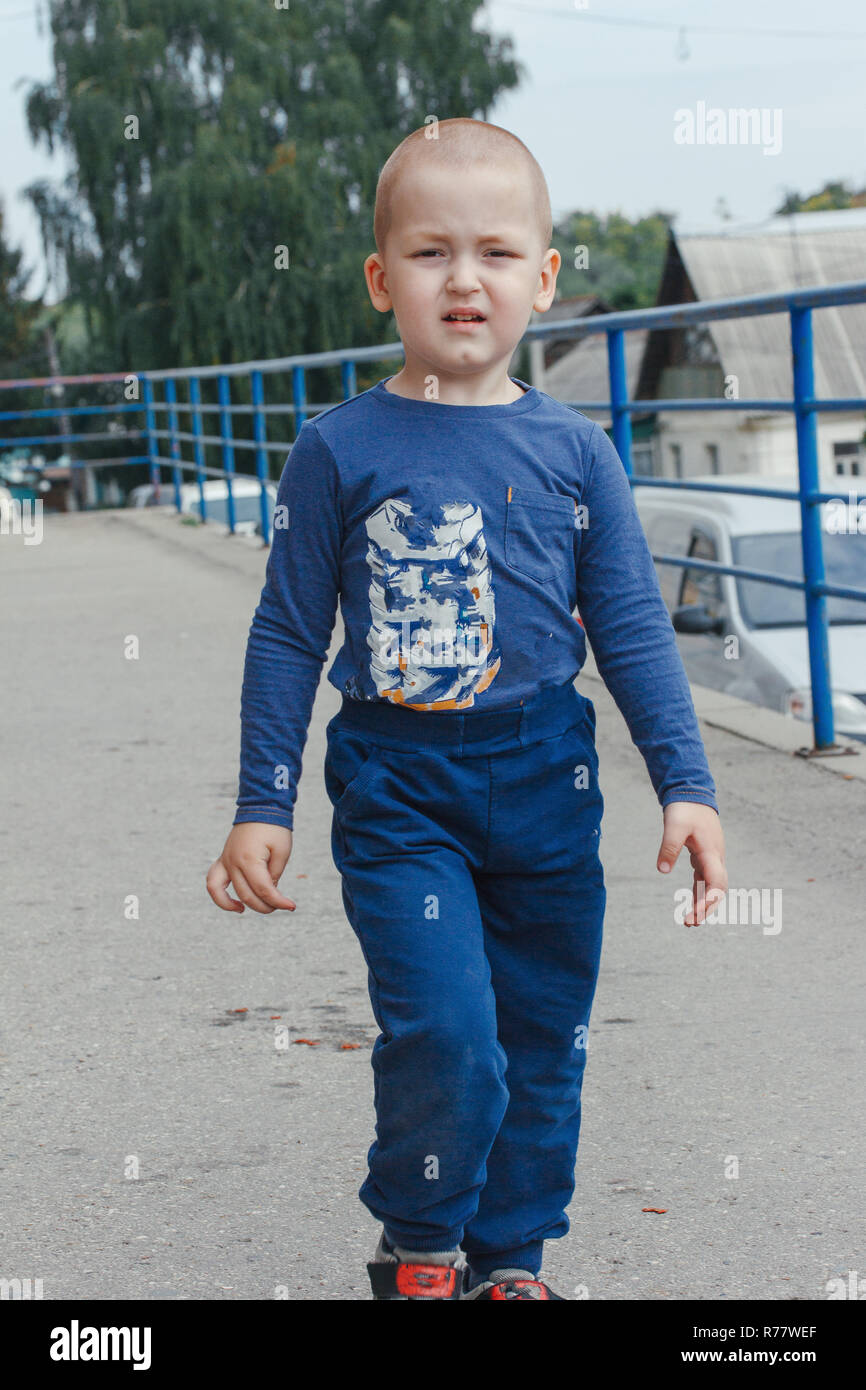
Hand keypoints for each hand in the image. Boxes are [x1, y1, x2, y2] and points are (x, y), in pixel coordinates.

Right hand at [206, 822, 296, 913]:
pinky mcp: (223, 860)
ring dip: (242, 904)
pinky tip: (235, 904)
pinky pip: (213, 882)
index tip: (292, 906)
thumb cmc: (274, 829)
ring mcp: (225, 861)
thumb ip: (274, 875)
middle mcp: (233, 862)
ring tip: (254, 909)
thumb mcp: (282, 852)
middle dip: (266, 905)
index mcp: (249, 859)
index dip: (278, 901)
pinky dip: (220, 897)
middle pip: (247, 895)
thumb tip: (268, 893)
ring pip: (222, 893)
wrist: (260, 807)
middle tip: (282, 905)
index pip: (263, 890)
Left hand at [656, 802, 726, 925]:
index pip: (716, 882)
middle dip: (706, 908)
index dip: (708, 900)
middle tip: (690, 923)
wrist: (692, 793)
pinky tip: (692, 902)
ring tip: (690, 921)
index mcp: (711, 852)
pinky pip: (705, 879)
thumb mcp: (673, 827)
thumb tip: (662, 871)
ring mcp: (711, 857)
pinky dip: (700, 892)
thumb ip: (668, 848)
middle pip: (717, 889)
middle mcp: (715, 857)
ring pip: (712, 886)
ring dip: (702, 902)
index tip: (695, 913)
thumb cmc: (684, 809)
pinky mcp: (704, 855)